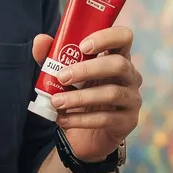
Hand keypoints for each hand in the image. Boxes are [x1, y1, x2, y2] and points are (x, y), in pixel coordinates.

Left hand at [32, 27, 142, 161]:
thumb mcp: (63, 74)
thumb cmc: (78, 95)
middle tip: (62, 76)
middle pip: (119, 65)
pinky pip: (106, 118)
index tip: (82, 46)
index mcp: (117, 56)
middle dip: (87, 69)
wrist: (85, 135)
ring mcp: (132, 98)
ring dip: (80, 97)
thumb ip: (52, 56)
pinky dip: (80, 119)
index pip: (124, 37)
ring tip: (56, 102)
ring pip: (112, 93)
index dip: (106, 38)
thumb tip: (40, 41)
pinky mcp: (128, 121)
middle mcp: (130, 75)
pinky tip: (62, 119)